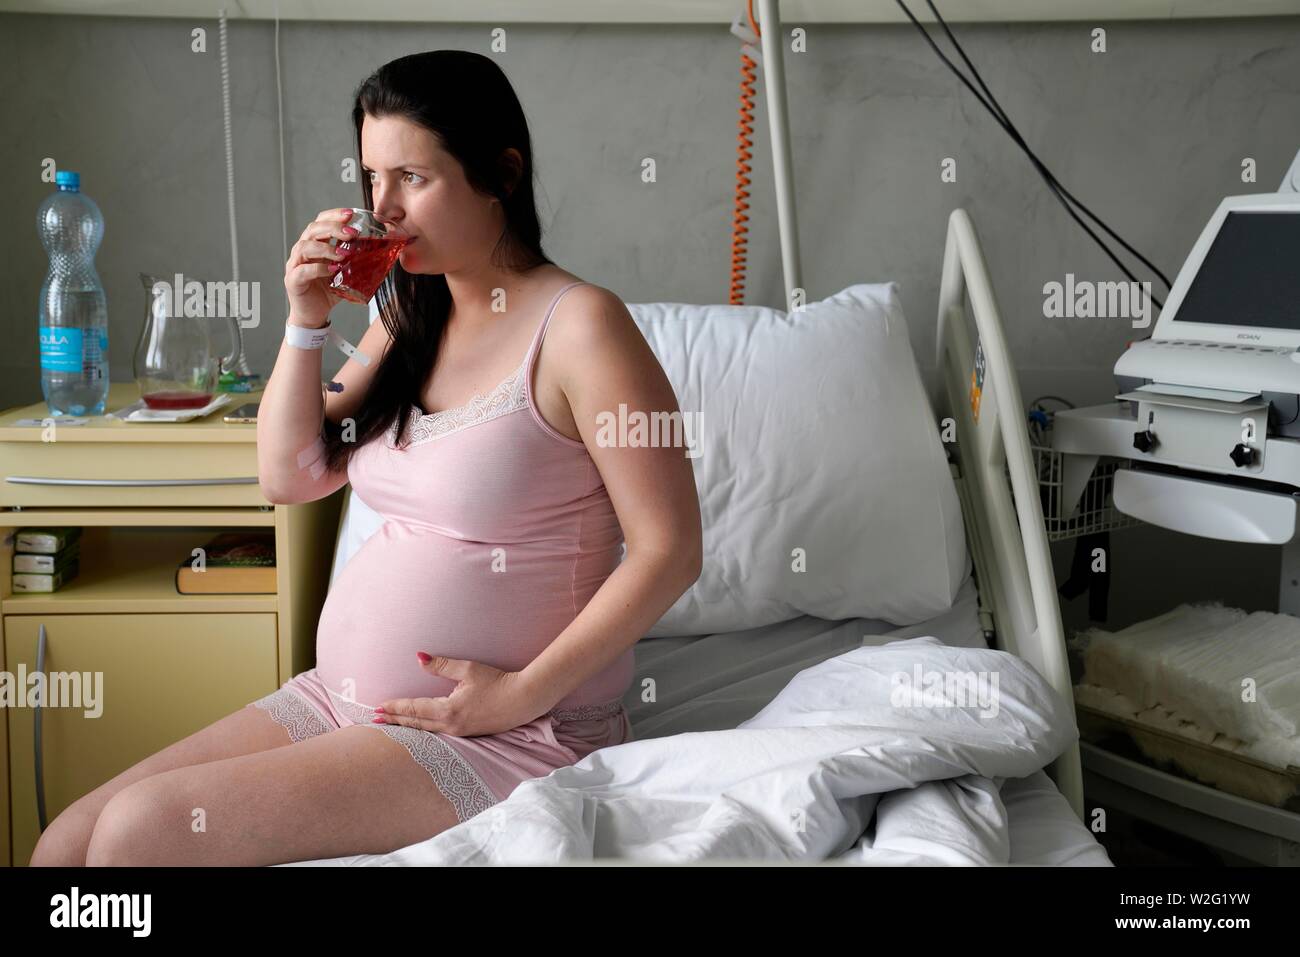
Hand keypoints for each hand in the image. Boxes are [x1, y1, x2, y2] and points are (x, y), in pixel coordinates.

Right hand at [284, 207, 357, 327]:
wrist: (314, 314)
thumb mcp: (346, 273)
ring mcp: (295, 265)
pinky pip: (303, 270)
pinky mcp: (293, 280)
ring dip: (326, 248)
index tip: (351, 214)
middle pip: (312, 230)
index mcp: (315, 245)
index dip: (334, 215)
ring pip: (304, 247)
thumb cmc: (328, 291)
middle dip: (333, 227)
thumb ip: (357, 261)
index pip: (320, 222)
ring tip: (343, 254)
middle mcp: (303, 251)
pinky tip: (332, 270)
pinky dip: (318, 268)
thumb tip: (381, 253)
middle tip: (351, 233)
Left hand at [372, 653, 547, 737]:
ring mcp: (459, 732)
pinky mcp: (468, 733)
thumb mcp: (469, 669)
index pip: (414, 709)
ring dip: (407, 726)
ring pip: (426, 731)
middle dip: (395, 720)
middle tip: (374, 719)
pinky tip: (419, 729)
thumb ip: (442, 665)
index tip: (377, 708)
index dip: (394, 707)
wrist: (523, 699)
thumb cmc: (498, 681)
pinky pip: (438, 733)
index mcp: (448, 710)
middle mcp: (450, 725)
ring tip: (392, 724)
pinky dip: (423, 730)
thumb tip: (419, 658)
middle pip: (416, 723)